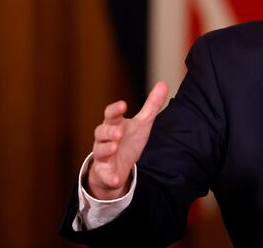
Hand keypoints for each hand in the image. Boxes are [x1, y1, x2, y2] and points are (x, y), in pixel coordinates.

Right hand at [87, 82, 168, 199]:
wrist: (117, 168)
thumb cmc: (128, 141)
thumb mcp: (142, 123)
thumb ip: (152, 105)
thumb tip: (163, 83)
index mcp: (114, 125)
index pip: (110, 115)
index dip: (115, 110)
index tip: (123, 105)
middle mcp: (105, 139)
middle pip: (101, 131)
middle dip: (109, 130)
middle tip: (119, 131)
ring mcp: (103, 156)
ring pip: (99, 150)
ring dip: (105, 148)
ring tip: (114, 146)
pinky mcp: (104, 173)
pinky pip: (104, 175)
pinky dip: (109, 177)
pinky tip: (116, 179)